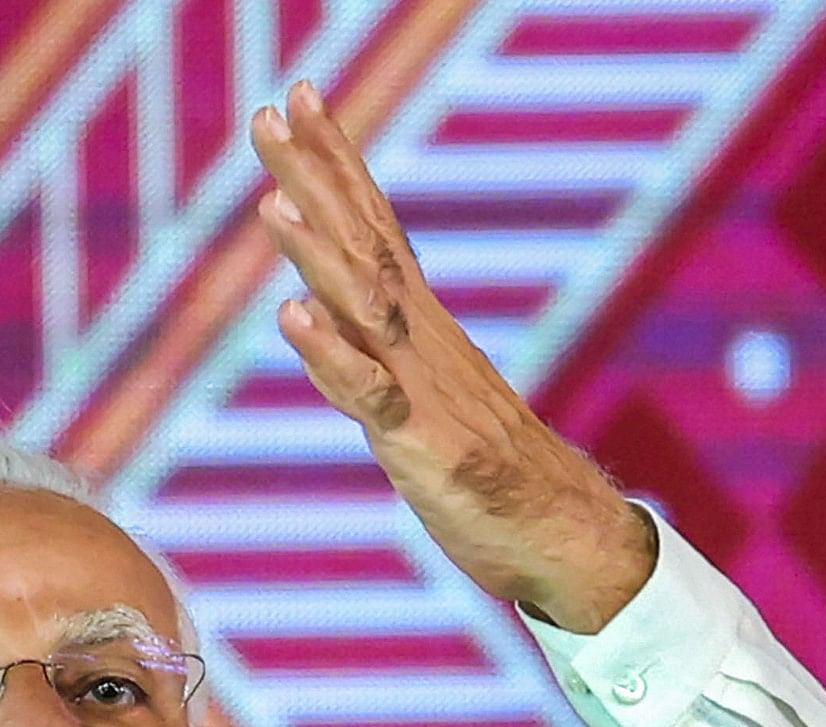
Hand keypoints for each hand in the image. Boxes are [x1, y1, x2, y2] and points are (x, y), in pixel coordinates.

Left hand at [250, 79, 654, 633]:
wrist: (557, 531)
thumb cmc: (486, 468)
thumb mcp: (420, 395)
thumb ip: (371, 349)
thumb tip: (310, 305)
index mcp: (417, 323)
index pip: (372, 222)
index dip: (335, 159)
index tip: (301, 96)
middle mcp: (419, 338)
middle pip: (361, 242)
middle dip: (313, 176)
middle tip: (269, 112)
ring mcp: (422, 386)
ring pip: (362, 306)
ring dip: (315, 252)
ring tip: (269, 198)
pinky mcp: (421, 443)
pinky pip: (369, 393)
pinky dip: (331, 354)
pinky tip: (292, 316)